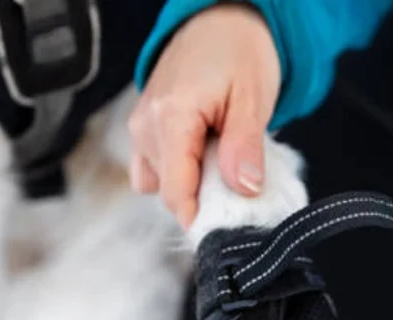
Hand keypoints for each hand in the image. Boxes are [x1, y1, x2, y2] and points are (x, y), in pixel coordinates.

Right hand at [128, 4, 280, 226]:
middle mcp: (145, 125)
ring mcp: (139, 127)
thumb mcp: (252, 99)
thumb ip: (244, 147)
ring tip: (219, 157)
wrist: (219, 19)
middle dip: (203, 196)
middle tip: (236, 175)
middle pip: (168, 191)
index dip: (201, 215)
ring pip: (159, 183)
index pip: (175, 192)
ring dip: (190, 182)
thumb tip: (242, 190)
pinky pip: (151, 168)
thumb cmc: (238, 51)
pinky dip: (176, 171)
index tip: (228, 224)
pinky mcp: (142, 127)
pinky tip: (200, 155)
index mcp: (171, 117)